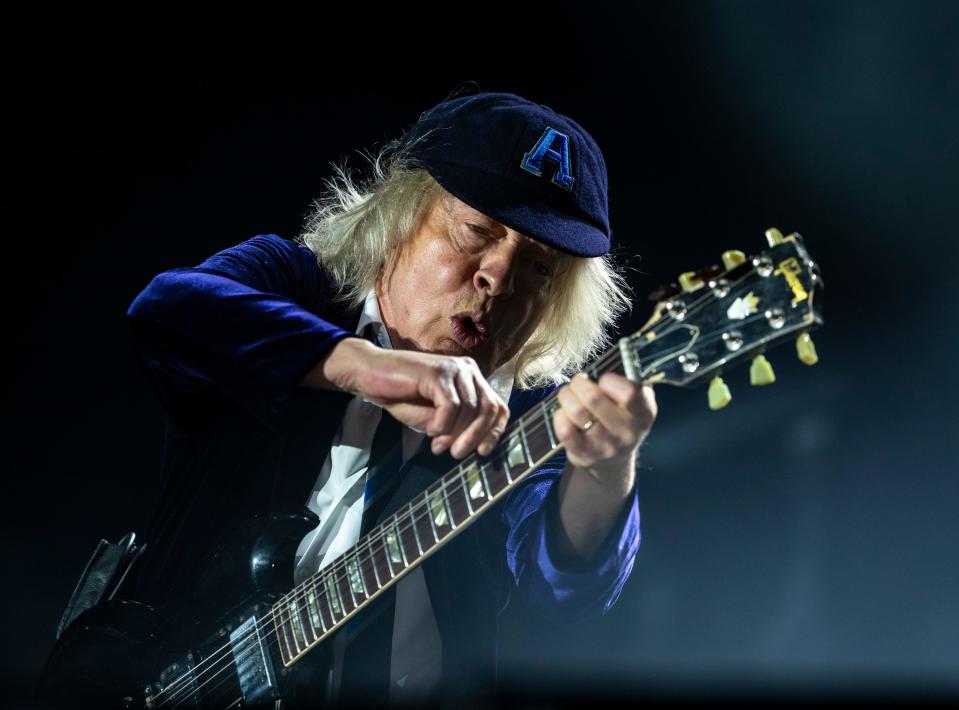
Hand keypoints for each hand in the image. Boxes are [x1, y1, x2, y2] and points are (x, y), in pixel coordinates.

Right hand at [306, 337, 509, 458]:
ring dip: (454, 434)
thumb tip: (476, 445)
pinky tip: (430, 431)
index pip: (498, 406)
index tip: (483, 453)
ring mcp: (454, 369)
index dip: (495, 432)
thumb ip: (456, 426)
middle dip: (475, 437)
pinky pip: (450, 407)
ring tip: (437, 445)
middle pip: (489, 408)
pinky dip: (441, 425)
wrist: (370, 375)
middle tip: (456, 455)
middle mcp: (467, 370)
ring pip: (470, 410)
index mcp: (471, 379)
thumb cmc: (401, 396)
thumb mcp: (434, 417)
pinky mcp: (437, 372)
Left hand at [553, 372, 656, 483]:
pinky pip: (564, 429)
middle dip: (579, 383)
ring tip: (568, 395)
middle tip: (577, 382)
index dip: (610, 381)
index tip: (603, 380)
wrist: (613, 459)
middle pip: (593, 398)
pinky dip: (560, 416)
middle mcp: (627, 433)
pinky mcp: (584, 454)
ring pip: (576, 411)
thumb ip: (627, 386)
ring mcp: (605, 446)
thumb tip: (598, 378)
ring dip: (566, 396)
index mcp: (643, 414)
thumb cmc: (621, 420)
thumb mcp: (636, 403)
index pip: (629, 394)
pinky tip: (565, 414)